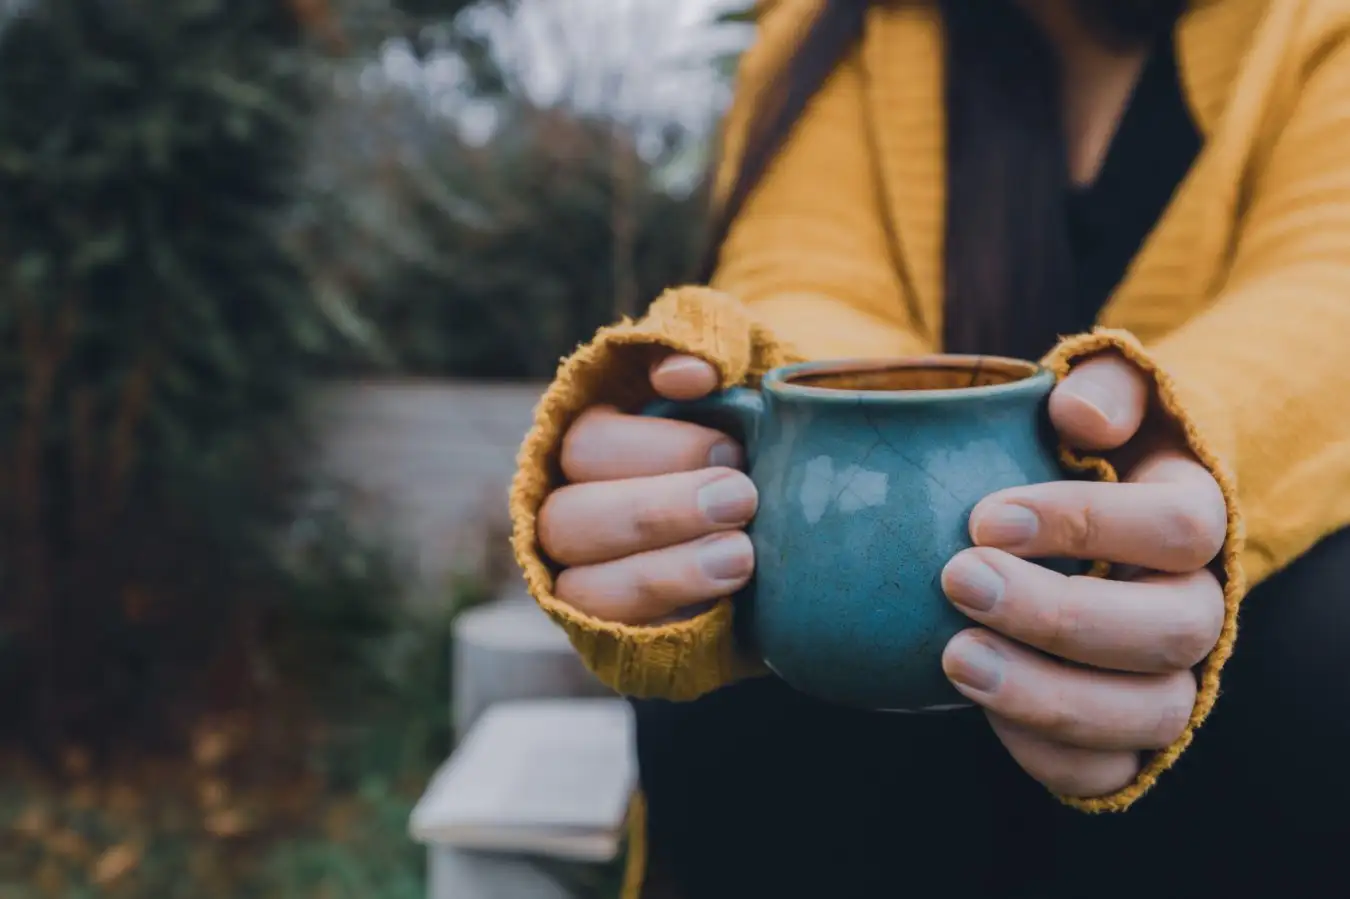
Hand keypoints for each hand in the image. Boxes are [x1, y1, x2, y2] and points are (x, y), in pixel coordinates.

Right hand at [538, 355, 756, 623]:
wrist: (796, 510)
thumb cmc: (756, 424)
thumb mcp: (739, 361)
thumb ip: (709, 337)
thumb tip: (685, 373)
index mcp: (591, 443)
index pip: (589, 447)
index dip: (656, 450)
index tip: (732, 449)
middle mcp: (573, 513)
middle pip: (570, 520)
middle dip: (657, 512)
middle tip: (742, 500)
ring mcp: (590, 582)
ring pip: (588, 592)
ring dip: (664, 575)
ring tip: (741, 559)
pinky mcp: (622, 639)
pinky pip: (623, 645)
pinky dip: (671, 626)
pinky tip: (727, 610)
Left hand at [940, 354, 1226, 797]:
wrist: (1069, 520)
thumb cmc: (1078, 452)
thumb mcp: (1096, 398)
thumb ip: (1101, 387)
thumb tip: (1079, 415)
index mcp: (1193, 515)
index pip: (1178, 528)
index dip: (1088, 525)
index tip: (984, 515)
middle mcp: (1197, 604)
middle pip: (1169, 630)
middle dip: (1059, 614)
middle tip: (958, 578)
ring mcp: (1167, 676)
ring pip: (1149, 713)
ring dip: (1049, 695)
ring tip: (954, 657)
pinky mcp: (1122, 732)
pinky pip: (1108, 769)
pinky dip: (1046, 753)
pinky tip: (975, 704)